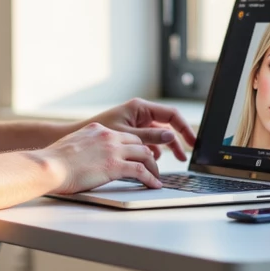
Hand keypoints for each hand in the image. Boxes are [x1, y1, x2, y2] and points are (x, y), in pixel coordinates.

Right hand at [38, 121, 170, 193]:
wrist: (49, 165)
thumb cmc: (54, 161)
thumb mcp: (72, 145)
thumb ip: (85, 147)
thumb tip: (86, 158)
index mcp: (98, 129)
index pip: (124, 135)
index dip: (134, 146)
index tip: (138, 155)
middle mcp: (108, 136)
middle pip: (139, 143)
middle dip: (147, 155)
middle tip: (151, 166)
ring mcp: (113, 150)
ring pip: (145, 155)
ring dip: (153, 167)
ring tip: (155, 178)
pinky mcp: (115, 166)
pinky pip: (141, 171)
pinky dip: (151, 179)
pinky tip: (154, 185)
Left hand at [79, 99, 195, 164]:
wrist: (76, 142)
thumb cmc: (97, 135)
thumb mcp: (126, 136)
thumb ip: (149, 138)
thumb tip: (170, 137)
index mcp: (140, 108)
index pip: (171, 115)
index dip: (184, 128)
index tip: (193, 142)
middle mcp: (139, 113)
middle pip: (167, 127)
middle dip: (176, 142)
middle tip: (185, 157)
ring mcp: (135, 123)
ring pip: (158, 137)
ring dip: (163, 149)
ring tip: (166, 163)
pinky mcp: (130, 134)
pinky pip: (148, 142)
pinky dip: (151, 152)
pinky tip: (149, 162)